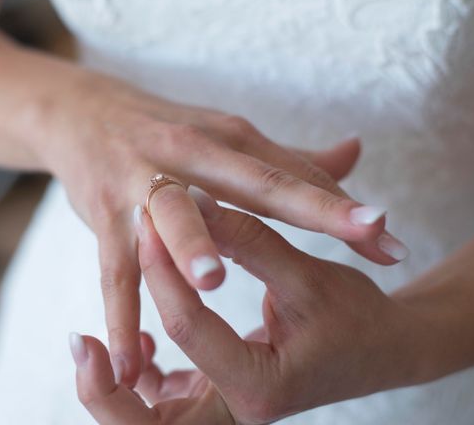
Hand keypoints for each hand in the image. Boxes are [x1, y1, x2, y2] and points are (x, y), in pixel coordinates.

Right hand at [42, 73, 404, 385]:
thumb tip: (357, 152)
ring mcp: (144, 183)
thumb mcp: (229, 139)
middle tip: (361, 234)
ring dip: (189, 246)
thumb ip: (291, 160)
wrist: (83, 116)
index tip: (389, 237)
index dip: (342, 205)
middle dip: (308, 208)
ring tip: (215, 281)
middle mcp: (192, 153)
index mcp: (231, 139)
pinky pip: (115, 269)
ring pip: (172, 216)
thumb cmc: (168, 134)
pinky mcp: (105, 214)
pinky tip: (130, 358)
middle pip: (254, 184)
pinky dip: (121, 312)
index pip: (294, 176)